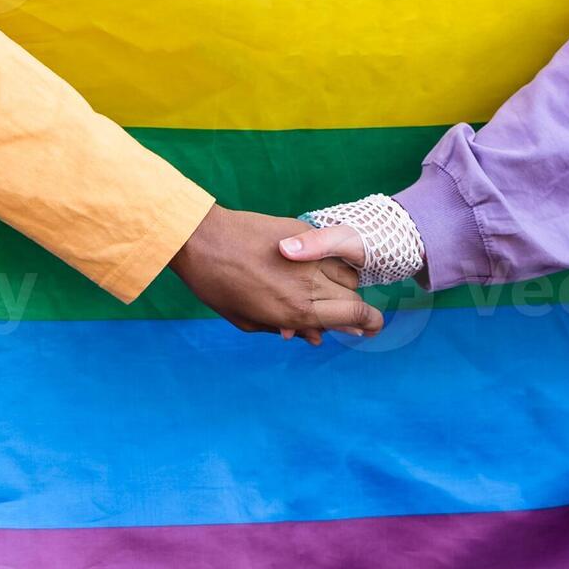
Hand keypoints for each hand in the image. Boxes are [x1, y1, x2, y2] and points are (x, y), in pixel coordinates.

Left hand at [170, 205, 383, 344]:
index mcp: (296, 310)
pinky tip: (312, 270)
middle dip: (356, 310)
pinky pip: (330, 251)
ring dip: (343, 287)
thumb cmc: (215, 285)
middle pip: (355, 298)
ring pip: (348, 274)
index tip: (367, 328)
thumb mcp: (247, 320)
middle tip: (345, 316)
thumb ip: (285, 328)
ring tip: (324, 293)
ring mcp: (307, 255)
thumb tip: (314, 336)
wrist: (199, 239)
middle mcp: (308, 284)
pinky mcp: (300, 232)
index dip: (369, 323)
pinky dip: (329, 264)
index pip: (354, 315)